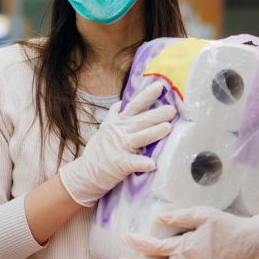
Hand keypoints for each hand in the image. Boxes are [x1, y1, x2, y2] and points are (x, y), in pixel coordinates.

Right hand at [59, 83, 175, 206]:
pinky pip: (132, 163)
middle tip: (172, 109)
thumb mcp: (106, 127)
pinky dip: (141, 163)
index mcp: (119, 122)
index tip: (160, 86)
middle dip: (157, 114)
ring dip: (153, 132)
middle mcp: (120, 131)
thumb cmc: (100, 149)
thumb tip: (122, 103)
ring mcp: (119, 147)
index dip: (147, 95)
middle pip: (141, 120)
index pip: (135, 105)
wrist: (85, 172)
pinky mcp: (119, 164)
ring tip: (167, 128)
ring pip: (139, 138)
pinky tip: (152, 164)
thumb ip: (115, 116)